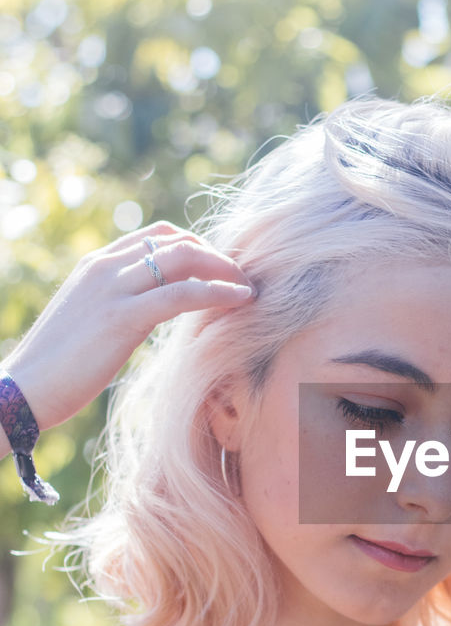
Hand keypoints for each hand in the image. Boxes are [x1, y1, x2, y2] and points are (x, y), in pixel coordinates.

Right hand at [1, 221, 255, 432]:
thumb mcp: (91, 321)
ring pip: (184, 259)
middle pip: (177, 241)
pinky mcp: (122, 317)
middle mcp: (105, 267)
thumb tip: (155, 310)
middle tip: (245, 279)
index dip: (198, 247)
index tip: (222, 270)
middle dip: (218, 256)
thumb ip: (121, 304)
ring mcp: (113, 288)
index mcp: (97, 264)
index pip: (158, 235)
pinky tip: (241, 300)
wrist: (23, 390)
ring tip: (250, 290)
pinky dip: (218, 292)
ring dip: (225, 270)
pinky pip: (182, 293)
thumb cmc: (57, 367)